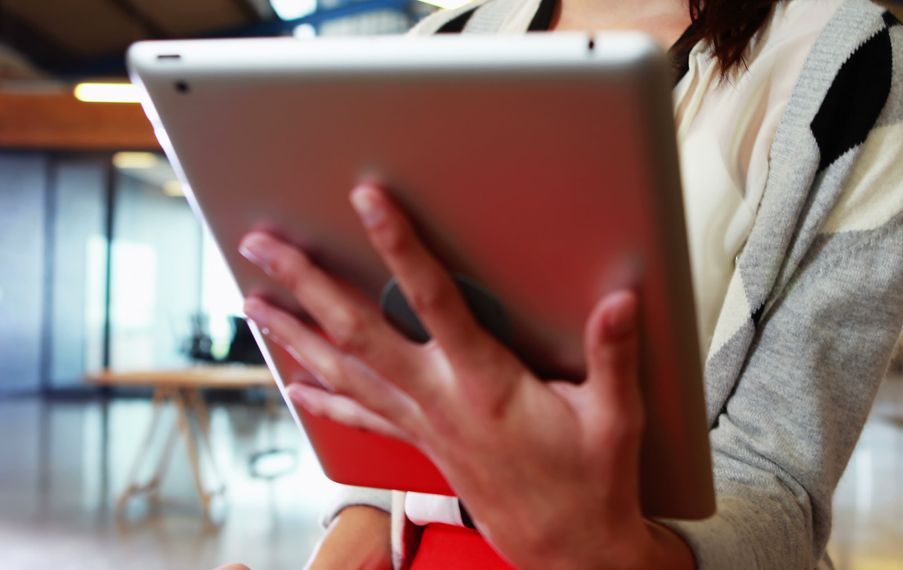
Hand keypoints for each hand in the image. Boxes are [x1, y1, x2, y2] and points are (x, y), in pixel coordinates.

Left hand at [239, 183, 692, 568]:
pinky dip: (322, 395)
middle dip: (306, 285)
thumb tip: (618, 301)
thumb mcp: (614, 417)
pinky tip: (294, 383)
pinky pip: (359, 414)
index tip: (369, 201)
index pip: (433, 299)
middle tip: (263, 247)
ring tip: (253, 303)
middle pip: (358, 333)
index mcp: (485, 383)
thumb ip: (613, 355)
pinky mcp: (422, 442)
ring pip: (344, 371)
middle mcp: (439, 400)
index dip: (399, 245)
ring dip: (295, 334)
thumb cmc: (589, 481)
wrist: (567, 547)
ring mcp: (423, 424)